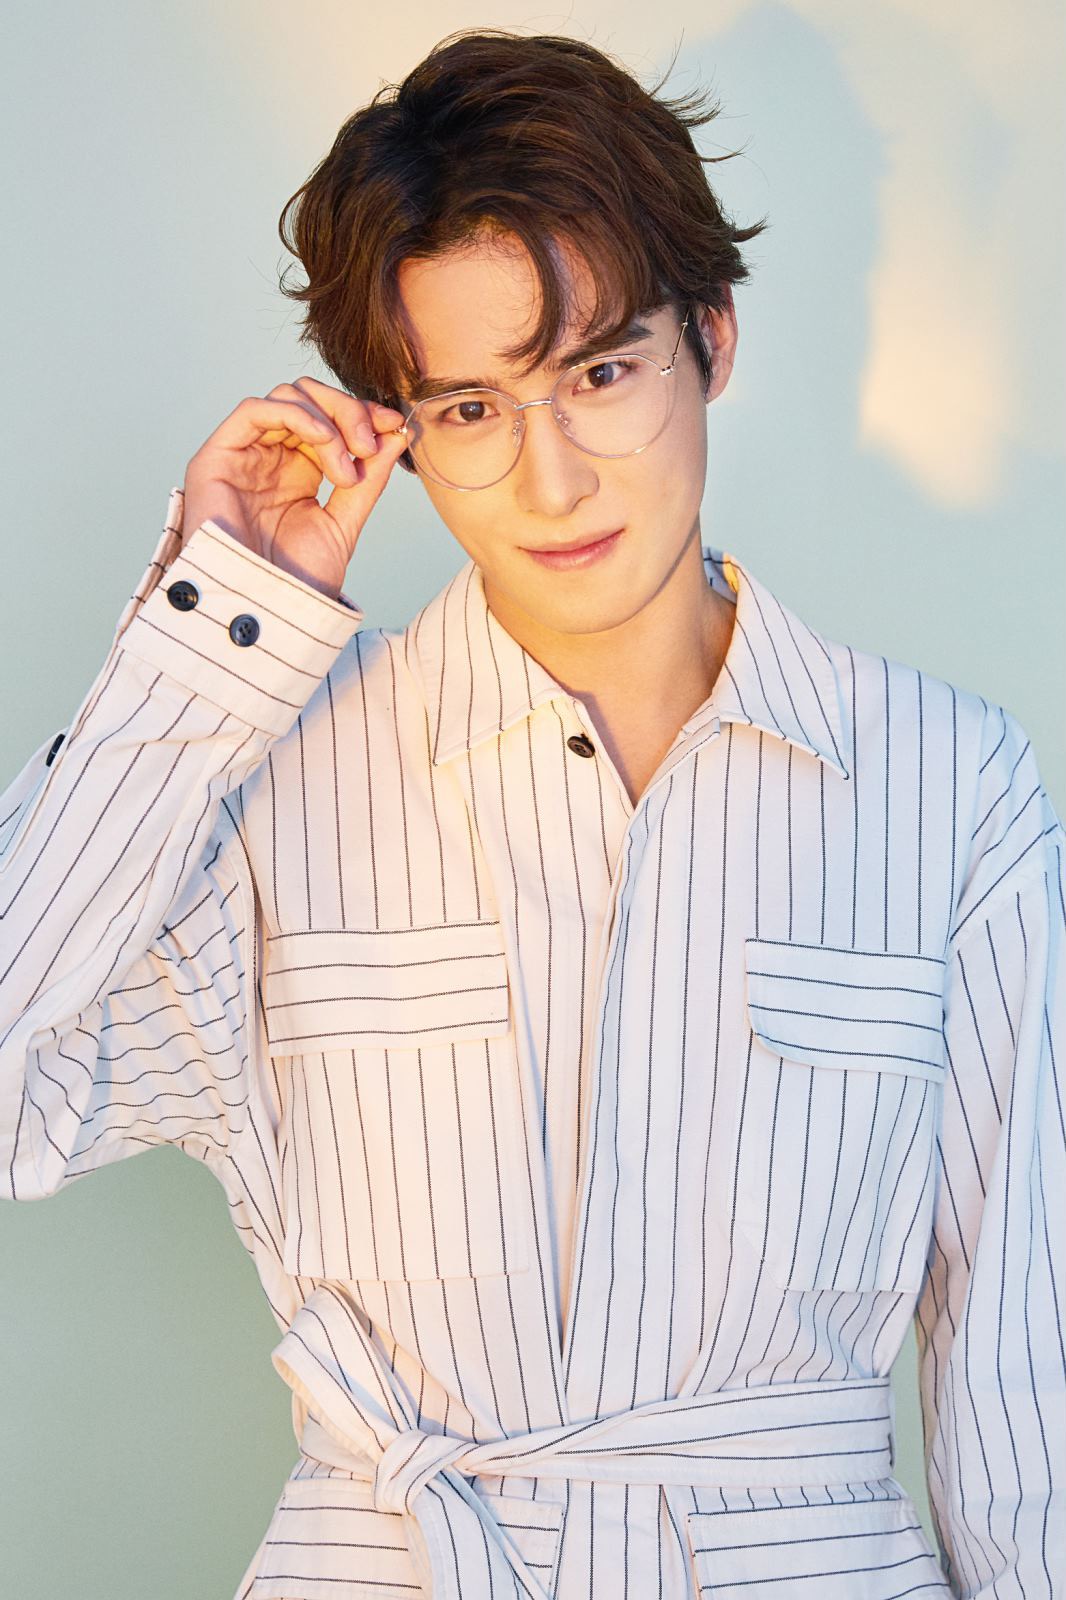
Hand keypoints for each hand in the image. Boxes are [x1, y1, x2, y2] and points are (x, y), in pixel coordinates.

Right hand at [180, 377, 409, 598]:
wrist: (263, 615)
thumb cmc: (296, 581)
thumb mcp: (344, 524)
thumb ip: (368, 480)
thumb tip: (398, 435)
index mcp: (299, 470)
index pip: (331, 418)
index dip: (364, 414)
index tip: (397, 425)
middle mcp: (270, 456)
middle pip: (311, 398)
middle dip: (350, 412)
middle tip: (372, 445)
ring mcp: (243, 455)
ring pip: (287, 396)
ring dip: (329, 420)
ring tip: (347, 466)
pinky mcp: (216, 457)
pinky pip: (255, 410)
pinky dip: (297, 415)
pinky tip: (325, 442)